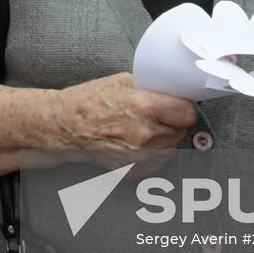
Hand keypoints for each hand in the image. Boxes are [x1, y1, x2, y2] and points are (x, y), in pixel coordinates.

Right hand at [56, 72, 198, 153]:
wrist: (65, 126)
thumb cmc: (89, 102)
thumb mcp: (123, 81)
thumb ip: (152, 88)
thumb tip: (174, 91)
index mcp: (145, 107)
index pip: (188, 112)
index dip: (183, 106)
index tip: (178, 104)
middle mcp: (146, 135)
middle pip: (181, 130)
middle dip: (172, 121)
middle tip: (154, 114)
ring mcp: (141, 157)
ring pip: (172, 148)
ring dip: (164, 138)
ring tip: (141, 127)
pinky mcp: (134, 171)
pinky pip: (157, 162)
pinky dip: (152, 153)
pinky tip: (134, 141)